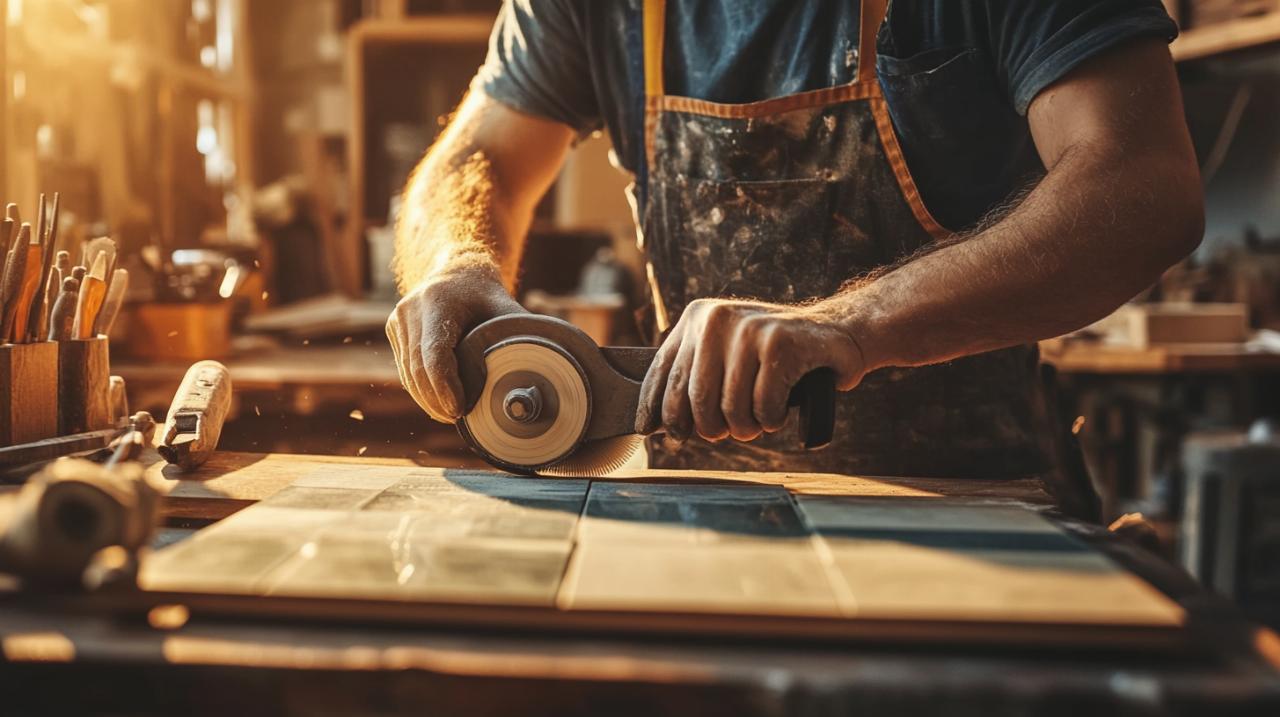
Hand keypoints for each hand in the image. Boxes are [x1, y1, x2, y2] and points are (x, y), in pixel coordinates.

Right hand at [386, 263, 525, 422]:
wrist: (457, 271)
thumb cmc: (486, 295)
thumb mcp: (505, 310)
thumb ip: (518, 339)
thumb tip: (538, 375)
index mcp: (438, 301)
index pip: (435, 354)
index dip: (445, 387)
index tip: (460, 410)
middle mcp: (411, 309)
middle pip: (418, 369)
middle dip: (436, 401)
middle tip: (458, 418)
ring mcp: (399, 320)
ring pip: (408, 374)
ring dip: (427, 400)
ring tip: (449, 415)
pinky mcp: (395, 330)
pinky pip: (405, 369)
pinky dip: (420, 390)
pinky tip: (437, 403)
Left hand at [635, 298, 865, 441]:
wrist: (836, 333)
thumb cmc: (775, 355)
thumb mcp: (726, 354)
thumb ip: (694, 378)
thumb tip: (655, 425)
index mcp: (697, 319)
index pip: (664, 372)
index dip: (656, 409)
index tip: (652, 433)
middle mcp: (716, 319)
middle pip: (696, 400)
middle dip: (711, 428)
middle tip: (727, 432)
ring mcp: (748, 329)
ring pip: (730, 409)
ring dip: (746, 428)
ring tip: (757, 421)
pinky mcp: (779, 343)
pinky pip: (763, 408)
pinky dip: (772, 420)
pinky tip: (779, 410)